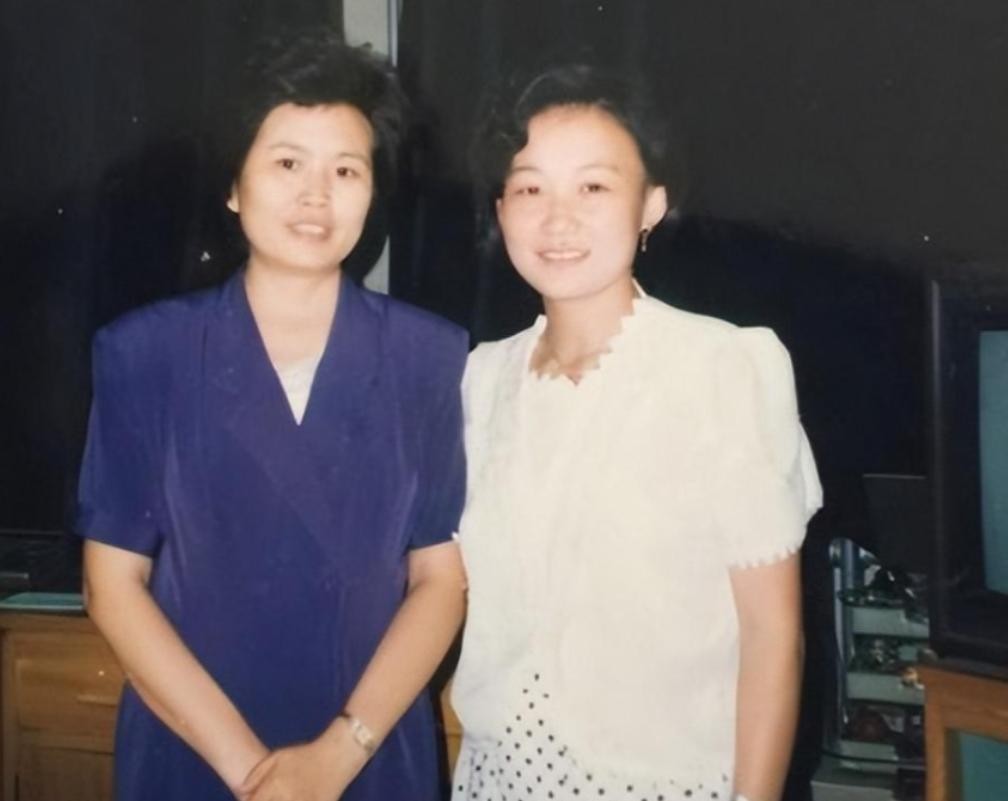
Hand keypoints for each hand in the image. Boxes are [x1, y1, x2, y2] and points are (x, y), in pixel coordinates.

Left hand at [236, 723, 368, 800]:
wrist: (338, 755)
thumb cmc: (306, 754)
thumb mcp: (278, 756)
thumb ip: (256, 773)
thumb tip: (241, 792)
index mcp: (275, 785)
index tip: (250, 800)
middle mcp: (287, 798)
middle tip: (270, 796)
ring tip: (282, 796)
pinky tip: (293, 798)